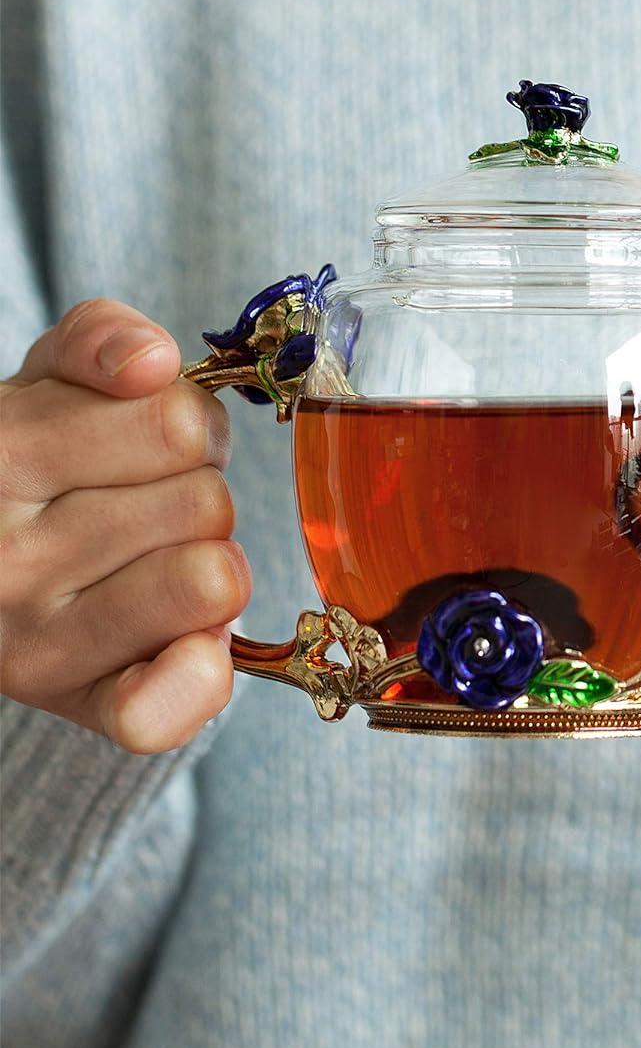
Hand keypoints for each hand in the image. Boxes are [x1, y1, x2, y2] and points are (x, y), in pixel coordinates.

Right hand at [0, 300, 248, 751]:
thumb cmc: (35, 465)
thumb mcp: (49, 381)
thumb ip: (99, 341)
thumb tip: (151, 361)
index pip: (181, 424)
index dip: (190, 428)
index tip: (148, 445)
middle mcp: (2, 556)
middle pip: (208, 502)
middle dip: (198, 495)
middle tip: (147, 508)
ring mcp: (33, 641)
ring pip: (213, 579)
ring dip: (206, 564)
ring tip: (152, 561)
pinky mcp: (75, 706)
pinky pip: (164, 705)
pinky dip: (194, 676)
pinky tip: (182, 645)